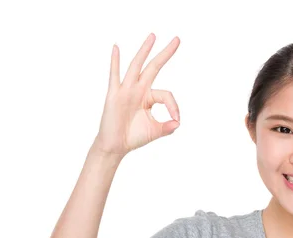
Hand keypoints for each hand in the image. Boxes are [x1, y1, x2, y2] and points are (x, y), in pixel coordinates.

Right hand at [93, 33, 180, 157]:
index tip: (177, 119)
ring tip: (153, 36)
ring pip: (136, 66)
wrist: (115, 146)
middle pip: (154, 67)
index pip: (166, 94)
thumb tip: (178, 123)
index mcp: (148, 97)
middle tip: (178, 39)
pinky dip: (115, 62)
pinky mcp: (114, 95)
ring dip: (145, 51)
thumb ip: (167, 127)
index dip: (174, 106)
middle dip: (165, 54)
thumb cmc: (133, 137)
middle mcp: (138, 90)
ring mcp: (126, 90)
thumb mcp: (155, 131)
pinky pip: (115, 76)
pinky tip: (116, 48)